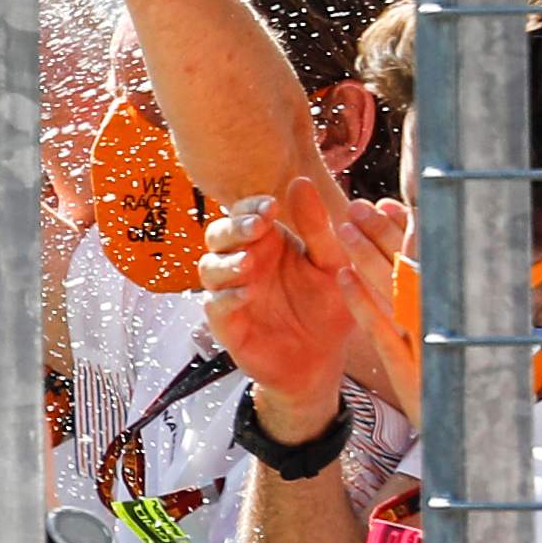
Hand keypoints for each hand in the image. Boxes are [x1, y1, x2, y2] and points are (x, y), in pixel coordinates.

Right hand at [198, 187, 359, 438]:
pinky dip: (226, 298)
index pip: (246, 212)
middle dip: (234, 228)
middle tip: (257, 226)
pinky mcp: (227, 324)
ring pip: (209, 267)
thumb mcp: (332, 264)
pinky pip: (214, 306)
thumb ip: (317, 227)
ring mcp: (231, 293)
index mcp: (268, 242)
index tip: (271, 206)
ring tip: (250, 265)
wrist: (321, 360)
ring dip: (226, 262)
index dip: (251, 206)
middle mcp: (243, 262)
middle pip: (219, 234)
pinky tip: (246, 293)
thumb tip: (301, 181)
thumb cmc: (328, 308)